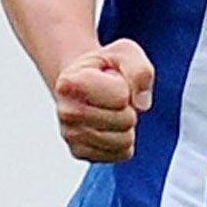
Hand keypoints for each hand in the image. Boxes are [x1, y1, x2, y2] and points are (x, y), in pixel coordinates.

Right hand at [53, 39, 154, 163]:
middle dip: (129, 107)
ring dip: (127, 125)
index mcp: (69, 83)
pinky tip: (108, 124)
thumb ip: (140, 70)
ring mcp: (71, 136)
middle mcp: (66, 112)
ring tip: (111, 109)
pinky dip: (123, 140)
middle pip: (126, 120)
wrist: (82, 82)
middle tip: (114, 96)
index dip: (126, 86)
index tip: (112, 79)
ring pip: (125, 141)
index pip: (121, 97)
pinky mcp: (81, 153)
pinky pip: (121, 154)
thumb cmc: (105, 67)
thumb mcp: (126, 53)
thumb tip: (141, 105)